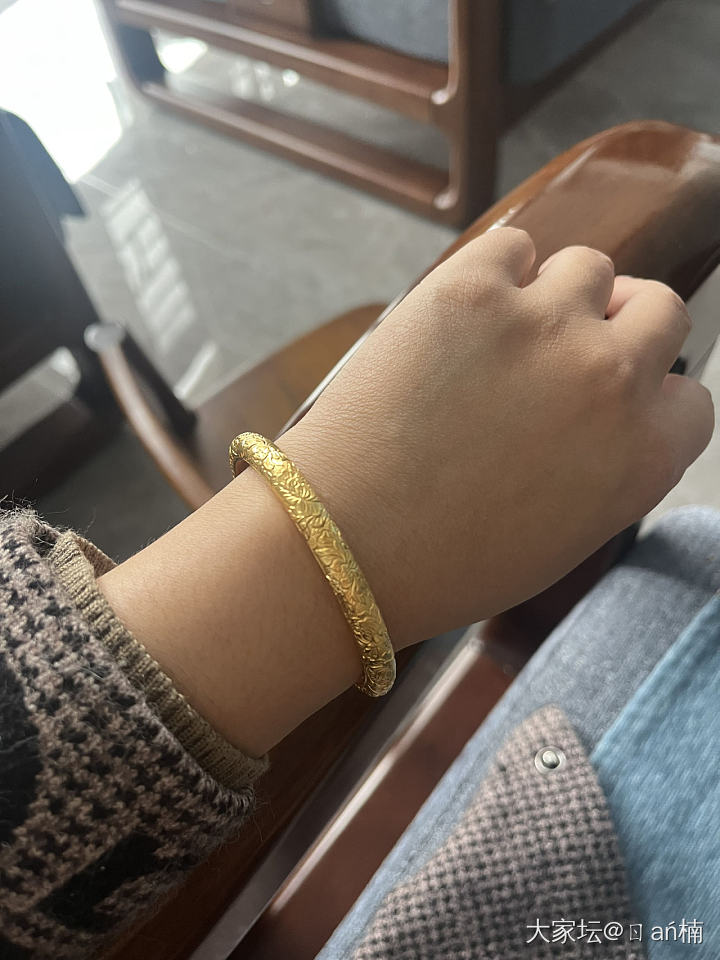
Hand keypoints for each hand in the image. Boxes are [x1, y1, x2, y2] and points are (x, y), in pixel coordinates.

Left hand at [280, 228, 713, 647]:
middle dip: (617, 326)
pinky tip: (459, 317)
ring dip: (554, 296)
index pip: (688, 396)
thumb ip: (609, 465)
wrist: (348, 542)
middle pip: (657, 308)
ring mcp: (546, 323)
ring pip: (588, 267)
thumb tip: (611, 410)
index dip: (647, 393)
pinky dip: (494, 273)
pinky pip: (513, 247)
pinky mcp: (474, 287)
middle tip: (565, 347)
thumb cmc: (446, 557)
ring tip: (499, 338)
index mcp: (644, 455)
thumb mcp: (564, 534)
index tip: (608, 396)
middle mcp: (613, 379)